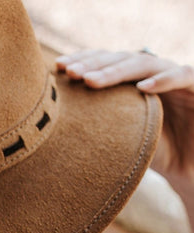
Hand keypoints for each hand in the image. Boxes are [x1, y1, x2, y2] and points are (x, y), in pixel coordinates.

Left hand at [56, 50, 193, 196]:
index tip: (58, 69)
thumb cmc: (155, 154)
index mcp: (131, 83)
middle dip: (93, 64)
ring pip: (144, 64)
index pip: (105, 63)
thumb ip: (100, 130)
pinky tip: (143, 88)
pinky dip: (163, 80)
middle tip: (70, 72)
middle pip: (119, 59)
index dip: (83, 62)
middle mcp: (151, 75)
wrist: (190, 167)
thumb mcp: (122, 141)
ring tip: (91, 82)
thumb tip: (58, 135)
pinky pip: (181, 76)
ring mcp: (174, 78)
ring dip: (116, 71)